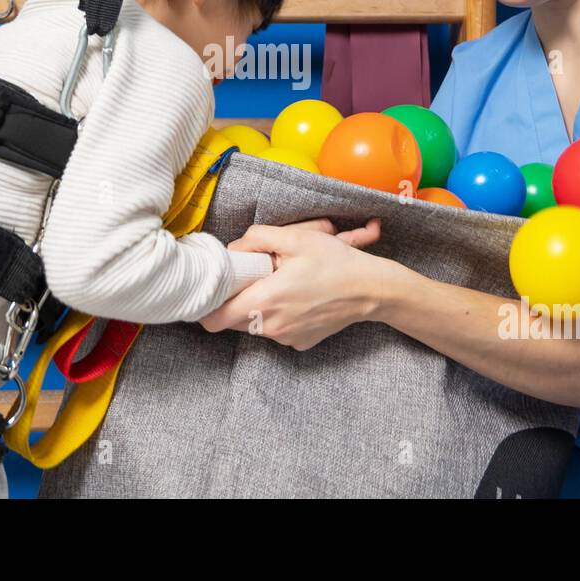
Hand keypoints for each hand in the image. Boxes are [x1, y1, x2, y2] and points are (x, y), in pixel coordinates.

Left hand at [203, 217, 390, 350]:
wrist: (371, 290)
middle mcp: (271, 326)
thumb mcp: (295, 237)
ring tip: (281, 285)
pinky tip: (298, 298)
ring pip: (254, 324)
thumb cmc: (335, 262)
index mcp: (265, 300)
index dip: (208, 304)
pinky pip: (277, 330)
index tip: (217, 289)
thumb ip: (256, 238)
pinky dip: (279, 316)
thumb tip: (233, 249)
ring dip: (259, 306)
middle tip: (253, 279)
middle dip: (236, 300)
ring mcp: (286, 338)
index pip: (213, 319)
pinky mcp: (299, 343)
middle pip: (232, 320)